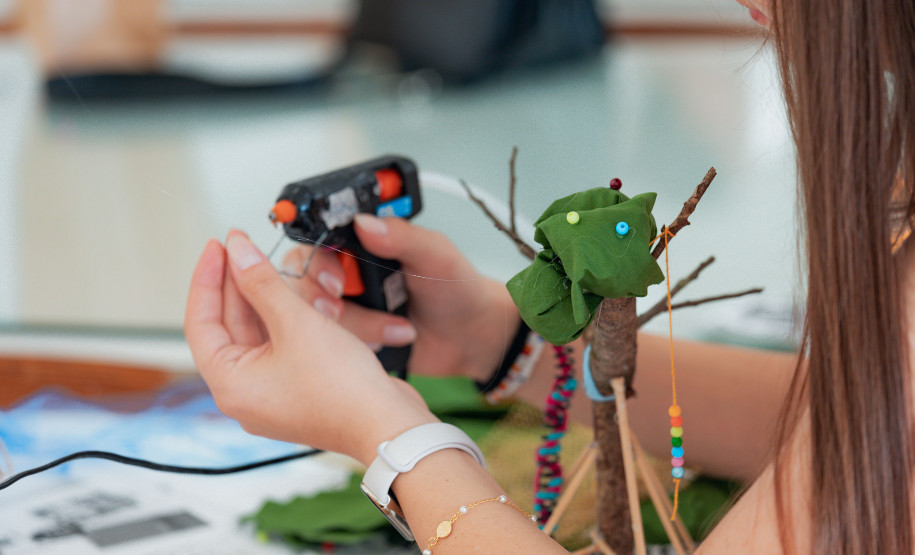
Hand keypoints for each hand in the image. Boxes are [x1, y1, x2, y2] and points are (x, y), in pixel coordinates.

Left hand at [184, 231, 437, 464]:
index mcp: (229, 385)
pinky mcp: (296, 389)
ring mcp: (271, 393)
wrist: (388, 425)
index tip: (218, 245)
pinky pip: (280, 345)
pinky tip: (293, 294)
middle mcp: (244, 393)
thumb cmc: (344, 390)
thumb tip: (238, 250)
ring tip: (269, 264)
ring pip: (257, 333)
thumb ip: (262, 282)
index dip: (208, 277)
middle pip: (229, 325)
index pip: (200, 321)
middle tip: (243, 247)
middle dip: (238, 284)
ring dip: (265, 299)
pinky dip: (284, 318)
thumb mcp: (297, 323)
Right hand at [282, 215, 520, 381]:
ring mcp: (349, 306)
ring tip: (396, 329)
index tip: (335, 280)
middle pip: (306, 280)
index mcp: (363, 243)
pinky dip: (360, 344)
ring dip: (356, 325)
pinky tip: (390, 341)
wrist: (471, 337)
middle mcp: (348, 272)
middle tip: (340, 309)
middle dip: (321, 298)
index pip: (319, 242)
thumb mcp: (435, 254)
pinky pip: (334, 343)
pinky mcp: (353, 336)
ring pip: (318, 316)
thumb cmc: (457, 289)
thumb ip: (402, 236)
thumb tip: (365, 222)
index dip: (318, 262)